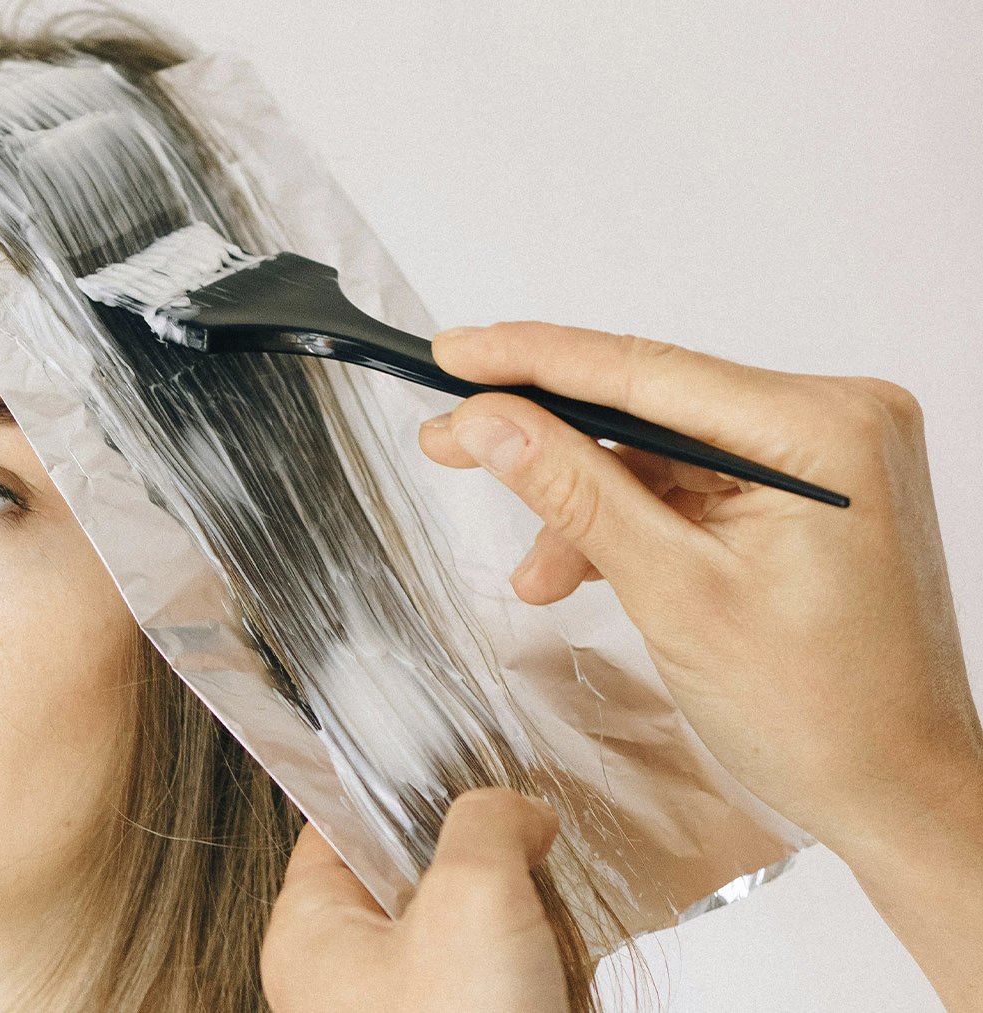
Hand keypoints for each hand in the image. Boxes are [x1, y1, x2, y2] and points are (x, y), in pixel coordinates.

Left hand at [261, 788, 566, 1012]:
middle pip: (421, 876)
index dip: (403, 793)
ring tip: (545, 962)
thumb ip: (485, 822)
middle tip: (521, 885)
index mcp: (309, 932)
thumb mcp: (472, 896)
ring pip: (476, 932)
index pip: (340, 824)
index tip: (461, 773)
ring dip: (528, 935)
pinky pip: (505, 982)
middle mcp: (343, 977)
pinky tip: (557, 993)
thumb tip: (514, 809)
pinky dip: (542, 981)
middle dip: (490, 878)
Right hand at [417, 321, 982, 1010]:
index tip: (453, 354)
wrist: (897, 794)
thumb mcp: (673, 595)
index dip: (532, 360)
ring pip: (659, 454)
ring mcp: (824, 458)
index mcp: (823, 430)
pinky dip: (630, 525)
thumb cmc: (824, 715)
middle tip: (451, 442)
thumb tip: (490, 420)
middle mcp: (836, 421)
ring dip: (585, 507)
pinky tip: (581, 570)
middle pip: (649, 406)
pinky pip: (689, 484)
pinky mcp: (807, 494)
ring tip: (538, 576)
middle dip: (549, 443)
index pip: (645, 369)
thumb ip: (574, 493)